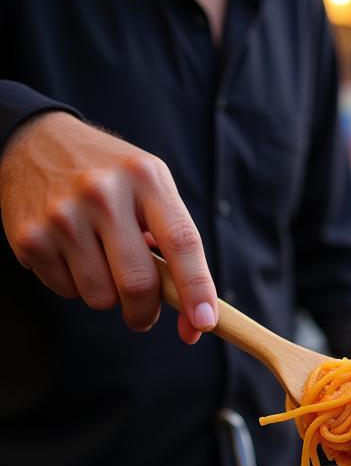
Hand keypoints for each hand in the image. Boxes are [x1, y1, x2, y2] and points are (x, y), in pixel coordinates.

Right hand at [0, 111, 216, 343]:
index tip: (205, 322)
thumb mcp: (151, 190)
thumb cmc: (113, 181)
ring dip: (108, 297)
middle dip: (146, 312)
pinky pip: (67, 291)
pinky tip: (71, 253)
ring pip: (101, 297)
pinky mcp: (30, 236)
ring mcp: (62, 214)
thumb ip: (177, 246)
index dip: (196, 288)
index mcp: (145, 178)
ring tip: (101, 263)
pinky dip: (75, 286)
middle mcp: (102, 192)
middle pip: (138, 283)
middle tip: (144, 315)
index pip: (181, 242)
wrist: (35, 143)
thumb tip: (198, 320)